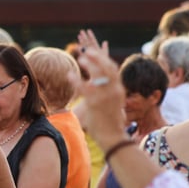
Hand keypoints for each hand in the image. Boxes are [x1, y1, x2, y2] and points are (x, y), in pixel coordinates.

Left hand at [74, 29, 126, 147]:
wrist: (113, 137)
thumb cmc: (110, 122)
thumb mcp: (114, 104)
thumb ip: (109, 93)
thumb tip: (101, 87)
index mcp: (119, 90)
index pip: (112, 68)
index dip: (103, 58)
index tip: (94, 51)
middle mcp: (114, 90)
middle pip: (106, 67)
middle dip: (97, 57)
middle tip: (86, 50)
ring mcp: (106, 96)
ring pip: (97, 75)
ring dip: (89, 65)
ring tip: (79, 59)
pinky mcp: (96, 103)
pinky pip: (85, 88)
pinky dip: (76, 80)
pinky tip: (69, 75)